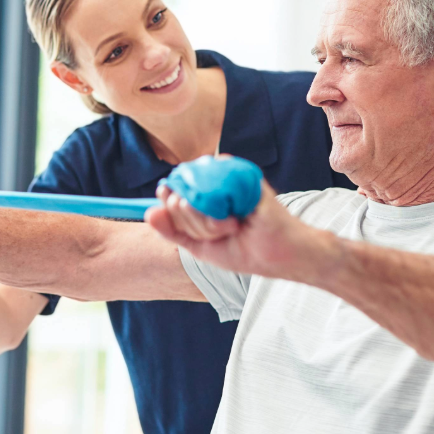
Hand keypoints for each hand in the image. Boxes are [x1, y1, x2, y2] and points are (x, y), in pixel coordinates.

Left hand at [144, 180, 332, 282]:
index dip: (169, 198)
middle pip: (182, 195)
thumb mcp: (202, 247)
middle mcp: (217, 186)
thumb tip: (149, 212)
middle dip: (194, 222)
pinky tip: (233, 223)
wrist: (284, 255)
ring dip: (208, 221)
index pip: (175, 191)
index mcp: (206, 199)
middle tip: (219, 231)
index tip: (170, 205)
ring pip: (197, 192)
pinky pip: (217, 190)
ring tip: (230, 229)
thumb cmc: (247, 252)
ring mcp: (231, 180)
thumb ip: (174, 231)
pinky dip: (220, 214)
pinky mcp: (245, 179)